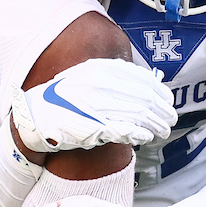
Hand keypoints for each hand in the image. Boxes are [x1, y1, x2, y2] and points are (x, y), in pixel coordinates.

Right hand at [10, 59, 175, 152]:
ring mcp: (97, 106)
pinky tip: (146, 136)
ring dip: (156, 124)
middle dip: (162, 111)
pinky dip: (139, 133)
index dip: (160, 92)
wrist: (35, 116)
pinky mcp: (93, 127)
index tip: (168, 100)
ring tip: (163, 131)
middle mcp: (100, 85)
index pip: (141, 80)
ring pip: (138, 115)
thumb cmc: (64, 98)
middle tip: (170, 119)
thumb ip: (113, 76)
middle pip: (144, 98)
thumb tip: (147, 80)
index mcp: (100, 70)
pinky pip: (124, 130)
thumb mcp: (87, 76)